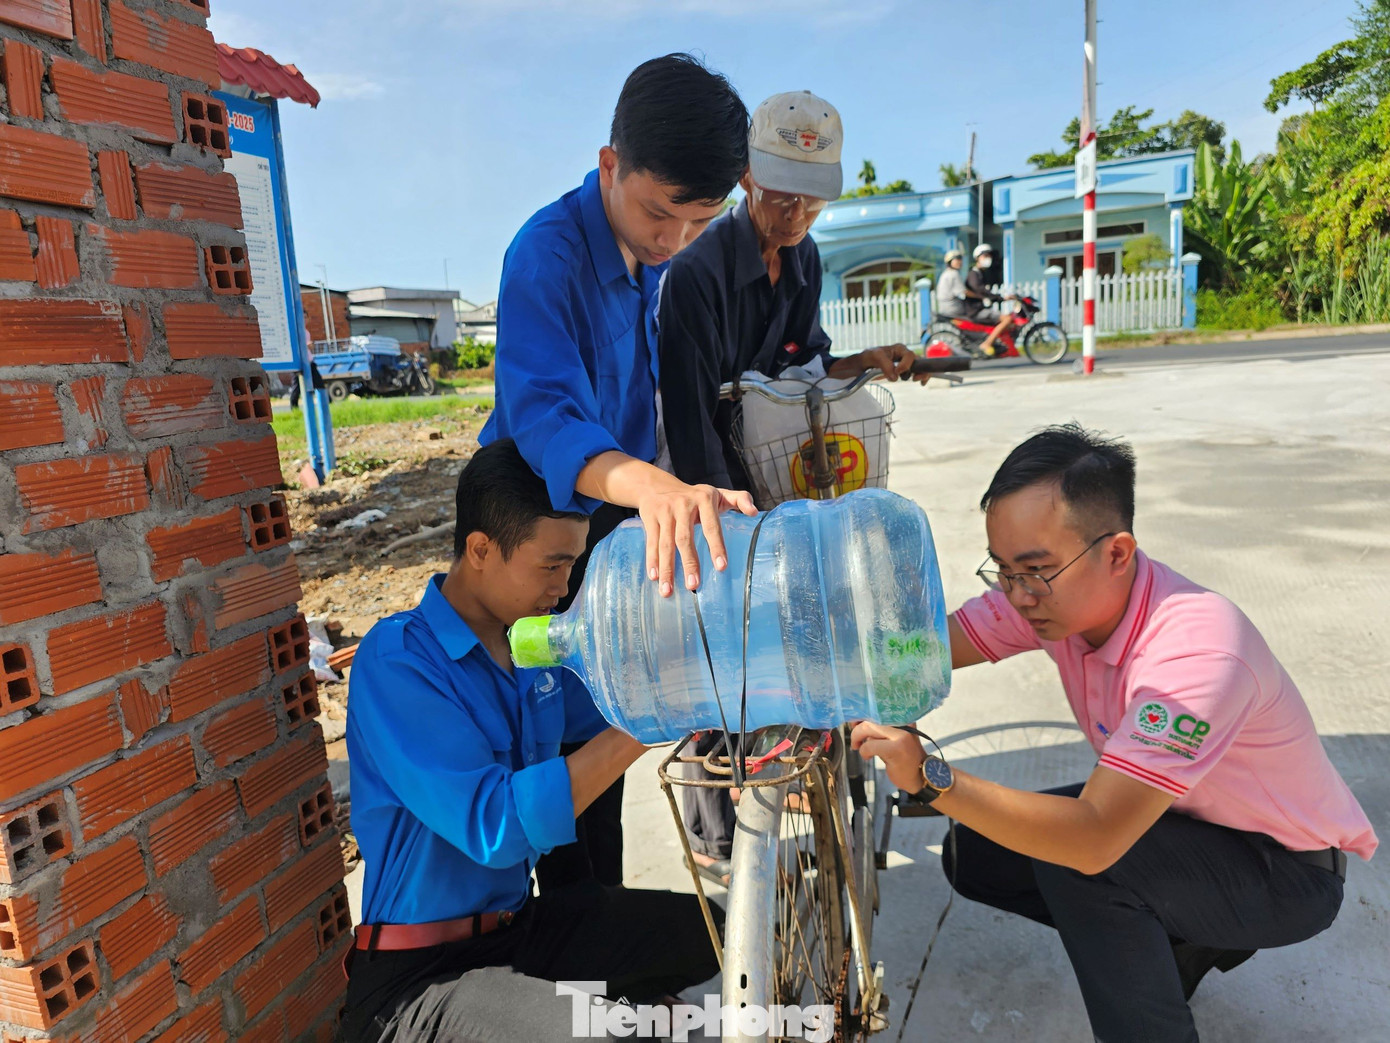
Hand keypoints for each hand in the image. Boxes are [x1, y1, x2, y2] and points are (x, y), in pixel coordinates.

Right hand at [637, 483, 756, 596]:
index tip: (721, 567)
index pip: (712, 526)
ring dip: (667, 568)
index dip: (716, 546)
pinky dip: (652, 560)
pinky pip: (652, 542)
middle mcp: (683, 505)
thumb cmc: (694, 495)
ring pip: (666, 544)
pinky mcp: (650, 518)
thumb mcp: (718, 493)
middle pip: (685, 538)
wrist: (656, 485)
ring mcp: (665, 511)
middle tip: (693, 586)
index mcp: (704, 500)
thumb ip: (740, 500)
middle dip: (689, 563)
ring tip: (668, 590)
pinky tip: (655, 577)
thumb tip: (755, 512)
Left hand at [849, 721, 926, 793]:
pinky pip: (869, 745)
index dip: (862, 715)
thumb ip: (881, 728)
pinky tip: (868, 757)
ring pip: (867, 728)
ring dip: (857, 739)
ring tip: (860, 748)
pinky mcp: (896, 748)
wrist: (922, 776)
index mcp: (903, 717)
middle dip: (856, 729)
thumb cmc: (905, 757)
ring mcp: (901, 735)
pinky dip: (864, 752)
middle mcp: (904, 722)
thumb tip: (857, 721)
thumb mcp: (896, 737)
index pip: (878, 708)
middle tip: (855, 740)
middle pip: (870, 718)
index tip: (855, 723)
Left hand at [858, 344, 930, 384]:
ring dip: (921, 374)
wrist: (863, 365)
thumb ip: (885, 365)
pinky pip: (916, 373)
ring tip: (916, 380)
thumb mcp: (875, 357)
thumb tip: (895, 377)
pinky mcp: (903, 372)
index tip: (897, 372)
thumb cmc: (869, 357)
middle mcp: (904, 355)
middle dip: (920, 369)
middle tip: (914, 379)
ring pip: (920, 368)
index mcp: (899, 349)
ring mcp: (905, 364)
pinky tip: (921, 384)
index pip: (909, 356)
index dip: (906, 364)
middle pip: (919, 361)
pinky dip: (921, 378)